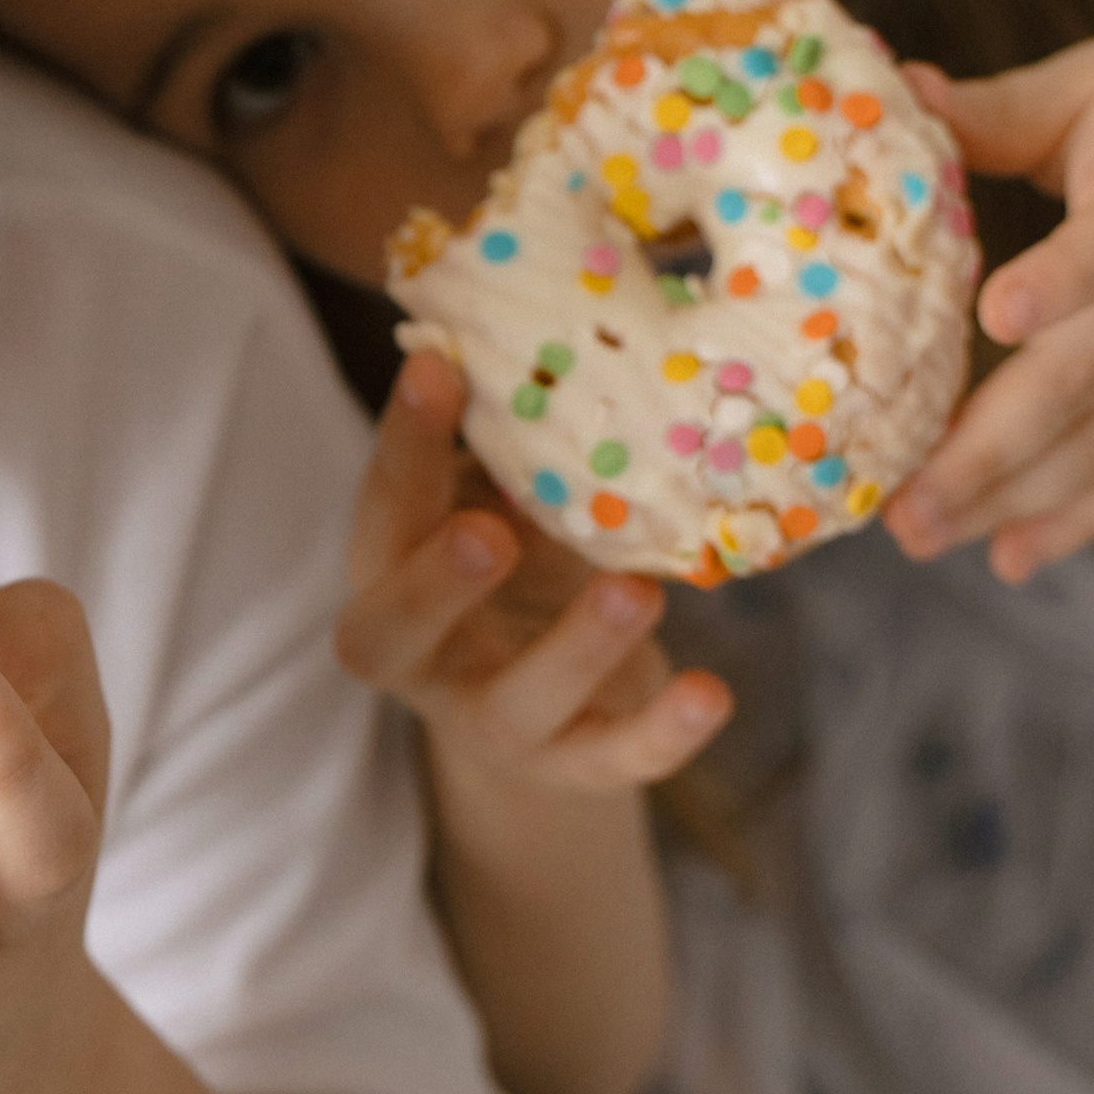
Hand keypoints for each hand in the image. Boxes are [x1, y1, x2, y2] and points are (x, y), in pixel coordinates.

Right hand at [336, 352, 730, 791]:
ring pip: (512, 708)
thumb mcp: (500, 496)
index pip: (383, 508)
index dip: (403, 443)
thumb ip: (509, 445)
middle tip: (488, 534)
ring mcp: (491, 721)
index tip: (435, 368)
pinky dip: (661, 735)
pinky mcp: (571, 765)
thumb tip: (563, 327)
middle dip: (435, 586)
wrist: (552, 701)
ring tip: (635, 593)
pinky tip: (710, 691)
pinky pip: (610, 761)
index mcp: (389, 570)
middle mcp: (421, 656)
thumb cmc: (518, 557)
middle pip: (392, 635)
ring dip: (572, 651)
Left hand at [885, 17, 1093, 579]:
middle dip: (990, 452)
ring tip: (923, 535)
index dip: (1065, 275)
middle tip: (901, 508)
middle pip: (1090, 375)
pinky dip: (1084, 513)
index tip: (998, 311)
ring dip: (1018, 498)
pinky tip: (1013, 554)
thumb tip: (898, 92)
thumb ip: (998, 111)